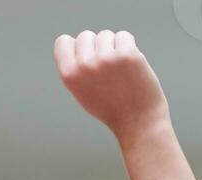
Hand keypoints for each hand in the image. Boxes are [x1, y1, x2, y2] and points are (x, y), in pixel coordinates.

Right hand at [53, 30, 169, 142]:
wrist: (138, 122)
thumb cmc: (111, 108)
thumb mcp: (82, 91)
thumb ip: (76, 67)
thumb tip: (76, 42)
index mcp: (69, 74)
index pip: (63, 41)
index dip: (76, 48)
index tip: (88, 60)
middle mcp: (85, 65)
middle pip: (85, 35)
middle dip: (97, 47)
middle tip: (108, 71)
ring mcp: (106, 58)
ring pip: (106, 35)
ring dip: (114, 47)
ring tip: (120, 71)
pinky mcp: (127, 54)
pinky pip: (124, 36)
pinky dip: (130, 47)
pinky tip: (131, 66)